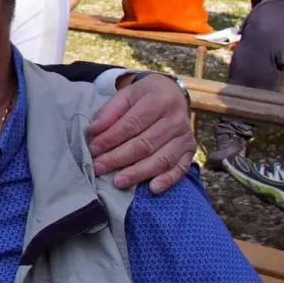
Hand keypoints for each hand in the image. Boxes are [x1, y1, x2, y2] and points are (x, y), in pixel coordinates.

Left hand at [89, 74, 195, 193]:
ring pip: (161, 159)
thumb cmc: (145, 97)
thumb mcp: (127, 94)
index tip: (93, 149)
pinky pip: (181, 168)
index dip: (111, 138)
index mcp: (159, 100)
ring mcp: (185, 136)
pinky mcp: (190, 150)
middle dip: (119, 158)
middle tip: (99, 168)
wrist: (172, 94)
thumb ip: (110, 111)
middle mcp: (176, 119)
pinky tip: (152, 188)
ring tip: (118, 182)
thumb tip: (93, 130)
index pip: (132, 124)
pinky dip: (168, 179)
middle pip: (145, 144)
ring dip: (138, 173)